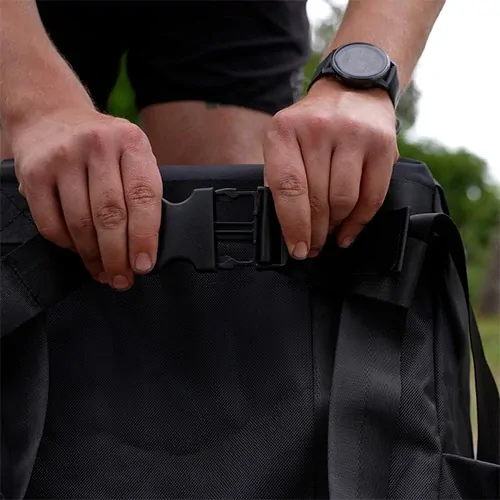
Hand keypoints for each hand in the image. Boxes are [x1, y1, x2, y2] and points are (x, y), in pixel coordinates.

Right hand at [12, 108, 161, 289]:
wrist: (53, 117)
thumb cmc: (102, 146)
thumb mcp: (132, 154)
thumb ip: (141, 191)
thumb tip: (144, 247)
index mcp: (131, 142)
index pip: (143, 197)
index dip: (144, 237)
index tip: (144, 265)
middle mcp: (97, 146)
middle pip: (110, 215)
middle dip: (118, 256)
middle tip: (122, 279)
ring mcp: (63, 157)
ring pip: (80, 223)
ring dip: (93, 257)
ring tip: (103, 272)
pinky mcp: (35, 173)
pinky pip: (51, 224)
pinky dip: (67, 246)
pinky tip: (79, 252)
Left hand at [264, 79, 398, 258]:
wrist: (353, 89)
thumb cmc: (312, 125)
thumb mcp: (285, 141)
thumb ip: (281, 178)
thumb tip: (287, 228)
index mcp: (285, 130)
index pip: (287, 187)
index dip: (293, 225)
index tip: (296, 248)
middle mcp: (320, 129)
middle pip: (317, 199)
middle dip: (314, 232)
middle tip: (312, 247)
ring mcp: (354, 135)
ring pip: (344, 201)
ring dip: (335, 227)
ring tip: (328, 235)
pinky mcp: (382, 145)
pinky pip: (372, 197)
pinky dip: (359, 222)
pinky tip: (348, 232)